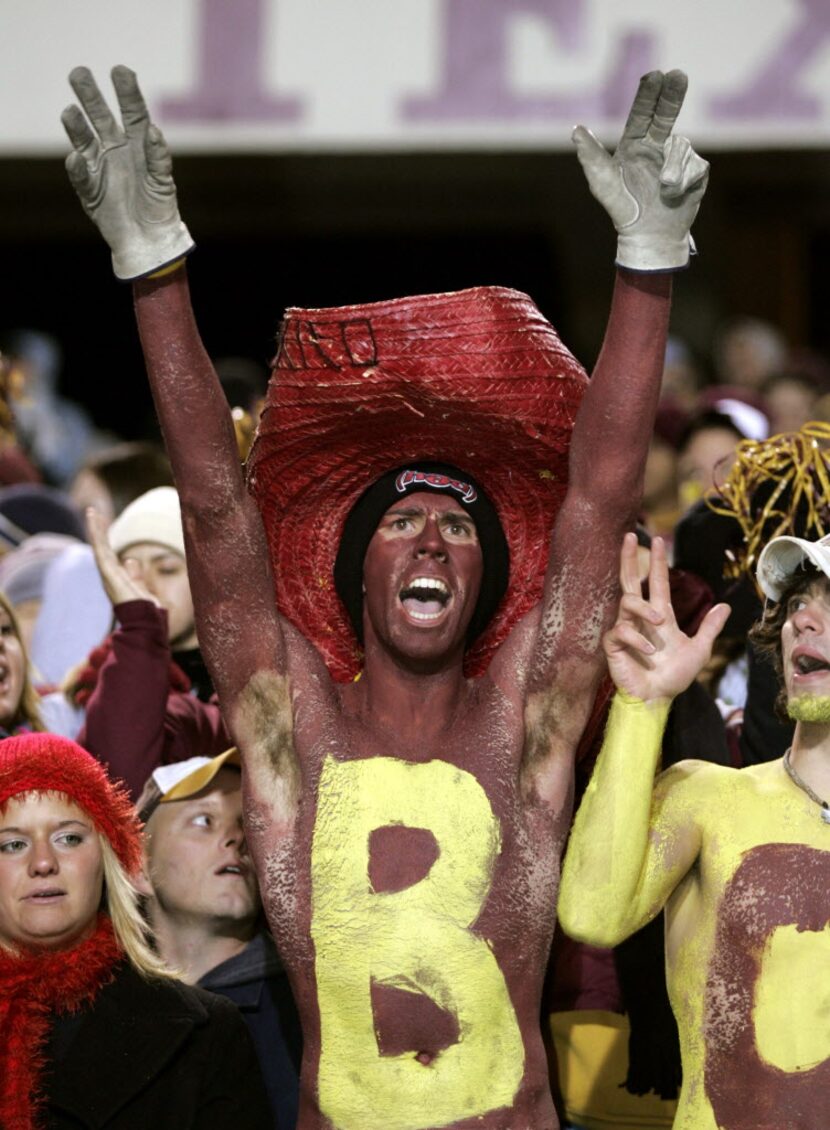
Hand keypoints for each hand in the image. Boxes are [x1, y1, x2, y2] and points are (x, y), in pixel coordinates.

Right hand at [62, 66, 192, 279]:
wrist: (148, 241)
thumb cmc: (160, 209)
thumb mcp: (163, 182)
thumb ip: (159, 158)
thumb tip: (154, 131)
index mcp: (139, 144)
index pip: (132, 111)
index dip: (127, 91)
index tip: (120, 71)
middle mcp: (117, 149)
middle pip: (101, 117)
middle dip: (91, 96)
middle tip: (78, 73)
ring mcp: (101, 167)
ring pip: (84, 139)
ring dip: (76, 125)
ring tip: (69, 112)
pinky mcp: (89, 188)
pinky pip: (81, 174)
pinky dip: (78, 167)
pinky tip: (76, 157)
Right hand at [87, 506, 159, 608]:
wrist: (145, 622)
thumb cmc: (145, 610)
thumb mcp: (141, 588)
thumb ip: (135, 575)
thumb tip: (130, 559)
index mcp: (117, 578)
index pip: (109, 554)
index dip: (105, 539)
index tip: (104, 525)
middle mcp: (110, 575)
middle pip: (102, 548)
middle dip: (98, 531)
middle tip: (93, 513)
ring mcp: (107, 574)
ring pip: (99, 546)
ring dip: (95, 528)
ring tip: (92, 512)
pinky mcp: (108, 572)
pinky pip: (100, 549)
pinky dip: (97, 534)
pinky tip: (94, 521)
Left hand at [573, 70, 708, 271]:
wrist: (649, 236)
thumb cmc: (623, 208)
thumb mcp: (603, 183)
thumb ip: (591, 156)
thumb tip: (576, 129)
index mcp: (635, 144)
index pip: (642, 114)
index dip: (649, 94)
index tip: (656, 74)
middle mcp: (657, 145)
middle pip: (666, 113)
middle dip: (673, 94)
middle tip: (678, 75)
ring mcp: (678, 157)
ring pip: (682, 147)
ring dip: (673, 169)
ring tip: (665, 190)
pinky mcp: (696, 171)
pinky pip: (695, 166)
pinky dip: (685, 182)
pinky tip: (676, 195)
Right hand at [604, 533, 729, 704]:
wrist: (657, 700)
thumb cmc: (674, 678)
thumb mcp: (699, 650)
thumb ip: (709, 628)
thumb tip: (725, 607)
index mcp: (659, 616)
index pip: (656, 582)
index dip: (657, 562)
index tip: (657, 540)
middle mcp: (640, 618)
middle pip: (630, 581)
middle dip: (630, 559)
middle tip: (630, 536)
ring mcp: (625, 629)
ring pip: (628, 602)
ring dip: (645, 609)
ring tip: (660, 623)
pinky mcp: (613, 645)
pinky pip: (621, 630)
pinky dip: (637, 639)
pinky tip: (648, 652)